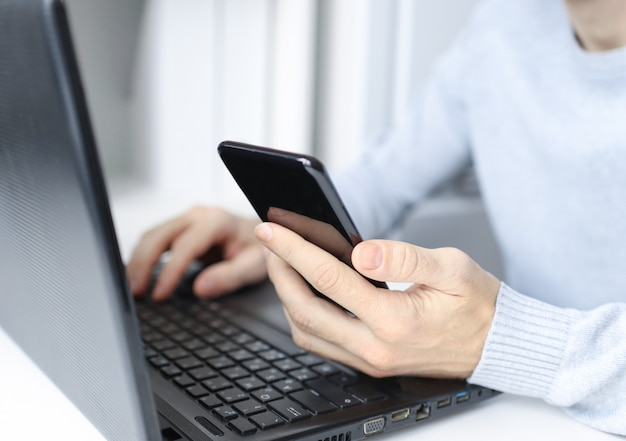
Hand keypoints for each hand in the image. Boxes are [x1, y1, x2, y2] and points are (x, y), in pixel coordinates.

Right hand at [126, 206, 264, 299]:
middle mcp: (198, 215)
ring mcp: (187, 219)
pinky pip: (155, 239)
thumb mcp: (254, 265)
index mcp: (217, 221)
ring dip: (138, 261)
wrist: (264, 233)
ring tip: (131, 288)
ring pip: (152, 236)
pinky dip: (143, 258)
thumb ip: (230, 276)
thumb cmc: (259, 248)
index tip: (159, 295)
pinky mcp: (180, 228)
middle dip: (142, 264)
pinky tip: (136, 276)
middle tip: (134, 292)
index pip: (185, 245)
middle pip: (159, 235)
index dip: (170, 271)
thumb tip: (201, 288)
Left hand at [255, 222, 499, 378]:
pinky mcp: (370, 363)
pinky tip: (303, 293)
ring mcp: (370, 360)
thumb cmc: (480, 304)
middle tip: (269, 244)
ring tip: (281, 264)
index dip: (294, 250)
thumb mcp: (452, 267)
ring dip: (286, 297)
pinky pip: (321, 344)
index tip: (272, 230)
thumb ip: (404, 257)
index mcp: (396, 320)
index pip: (329, 279)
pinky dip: (303, 317)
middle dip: (279, 274)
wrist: (498, 345)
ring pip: (306, 332)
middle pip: (305, 310)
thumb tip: (360, 250)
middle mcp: (376, 347)